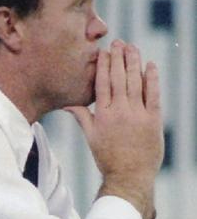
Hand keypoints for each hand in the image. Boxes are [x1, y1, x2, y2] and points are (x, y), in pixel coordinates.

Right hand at [65, 40, 162, 218]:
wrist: (129, 176)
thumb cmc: (107, 158)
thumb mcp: (91, 136)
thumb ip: (81, 116)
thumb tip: (65, 103)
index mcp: (102, 115)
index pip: (102, 83)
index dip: (104, 65)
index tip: (104, 51)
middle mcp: (119, 112)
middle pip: (118, 78)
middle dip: (119, 57)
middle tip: (119, 42)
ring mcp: (137, 114)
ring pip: (135, 81)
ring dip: (134, 62)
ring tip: (132, 48)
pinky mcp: (153, 119)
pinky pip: (153, 94)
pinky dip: (152, 78)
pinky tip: (150, 65)